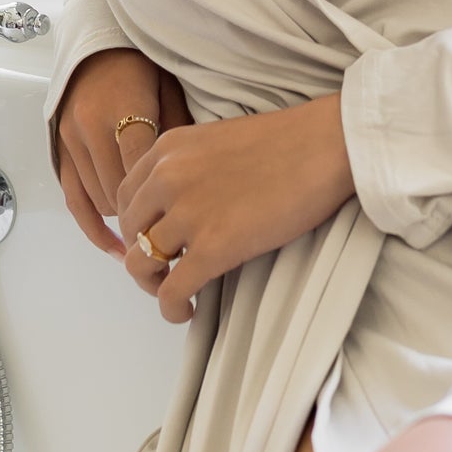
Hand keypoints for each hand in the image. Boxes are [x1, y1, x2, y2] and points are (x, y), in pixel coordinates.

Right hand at [55, 47, 192, 256]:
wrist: (99, 46)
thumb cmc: (143, 65)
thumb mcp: (170, 88)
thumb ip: (179, 131)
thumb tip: (195, 179)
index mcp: (121, 107)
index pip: (141, 166)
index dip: (162, 196)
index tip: (186, 217)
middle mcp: (89, 128)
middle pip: (120, 190)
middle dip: (148, 212)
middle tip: (178, 229)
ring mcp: (70, 142)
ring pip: (100, 200)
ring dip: (127, 217)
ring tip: (157, 232)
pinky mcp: (60, 153)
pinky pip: (74, 200)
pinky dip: (94, 228)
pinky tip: (116, 247)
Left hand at [117, 96, 356, 321]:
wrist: (327, 145)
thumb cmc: (289, 142)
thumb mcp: (218, 140)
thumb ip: (191, 166)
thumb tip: (184, 203)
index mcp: (167, 149)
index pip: (125, 197)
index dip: (134, 226)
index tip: (152, 240)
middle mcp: (166, 178)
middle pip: (129, 232)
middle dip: (142, 255)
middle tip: (166, 270)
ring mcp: (188, 214)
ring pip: (141, 265)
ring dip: (154, 285)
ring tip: (177, 293)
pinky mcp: (213, 247)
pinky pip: (172, 291)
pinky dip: (172, 308)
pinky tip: (187, 311)